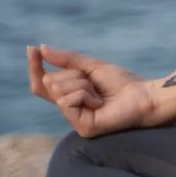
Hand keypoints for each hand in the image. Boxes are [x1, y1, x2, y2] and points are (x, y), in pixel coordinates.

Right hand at [27, 44, 162, 137]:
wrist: (144, 95)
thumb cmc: (121, 83)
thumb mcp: (90, 66)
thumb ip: (66, 60)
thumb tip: (41, 49)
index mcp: (70, 95)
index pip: (43, 83)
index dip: (35, 67)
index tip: (31, 48)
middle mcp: (69, 109)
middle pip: (50, 83)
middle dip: (73, 74)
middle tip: (93, 82)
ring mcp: (75, 120)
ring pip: (58, 90)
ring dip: (81, 84)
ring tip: (99, 93)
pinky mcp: (82, 128)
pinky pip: (67, 101)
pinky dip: (84, 94)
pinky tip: (100, 102)